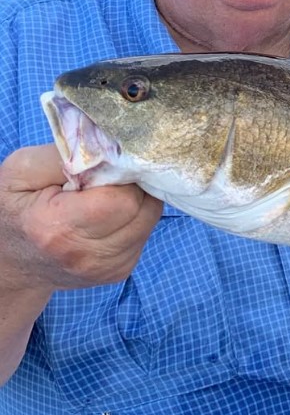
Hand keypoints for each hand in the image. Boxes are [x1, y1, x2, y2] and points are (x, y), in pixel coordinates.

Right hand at [0, 145, 162, 293]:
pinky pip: (146, 231)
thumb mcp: (22, 170)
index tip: (106, 163)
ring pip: (150, 218)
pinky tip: (110, 213)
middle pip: (142, 207)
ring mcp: (107, 269)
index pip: (123, 198)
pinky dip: (136, 216)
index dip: (122, 173)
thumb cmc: (15, 208)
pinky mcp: (120, 272)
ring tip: (107, 194)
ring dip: (137, 199)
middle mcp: (87, 256)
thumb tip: (109, 142)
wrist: (11, 261)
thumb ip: (66, 152)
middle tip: (108, 176)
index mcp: (58, 229)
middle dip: (133, 183)